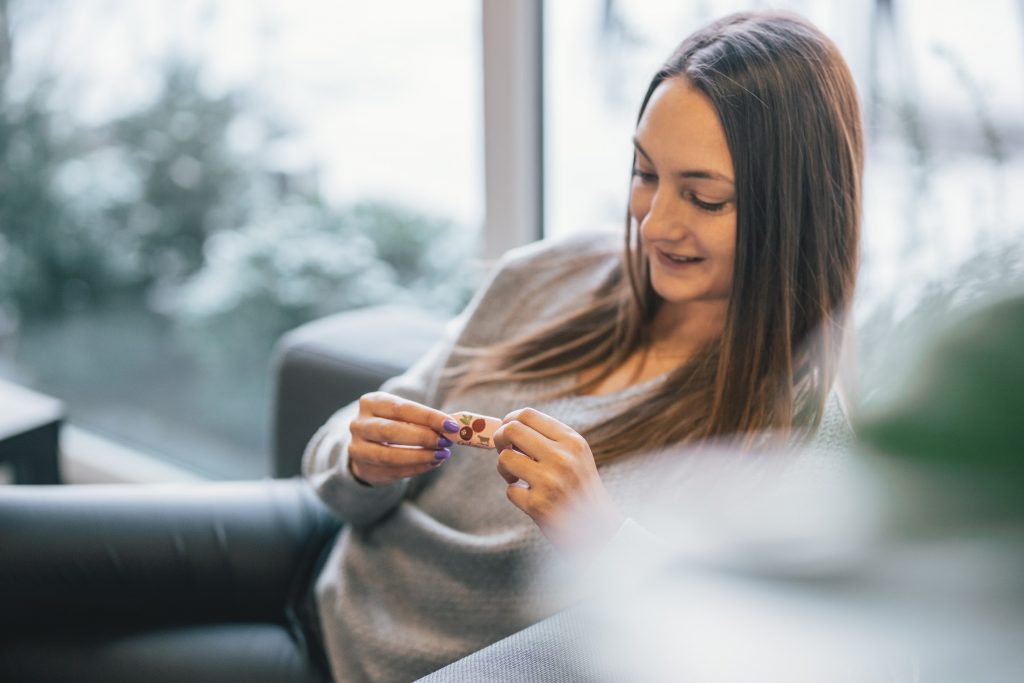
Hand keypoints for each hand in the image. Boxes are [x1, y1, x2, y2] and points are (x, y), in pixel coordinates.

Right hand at [348, 392, 460, 486]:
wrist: (368, 447)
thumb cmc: (394, 425)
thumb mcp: (404, 416)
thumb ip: (425, 421)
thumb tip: (454, 427)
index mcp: (371, 402)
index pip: (402, 408)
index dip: (428, 417)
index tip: (451, 425)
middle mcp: (359, 424)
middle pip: (391, 431)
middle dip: (423, 437)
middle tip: (446, 441)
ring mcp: (358, 448)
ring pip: (389, 455)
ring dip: (420, 456)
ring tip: (442, 454)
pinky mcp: (364, 469)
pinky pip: (393, 470)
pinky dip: (417, 467)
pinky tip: (432, 463)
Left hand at [493, 408, 624, 552]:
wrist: (599, 529)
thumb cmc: (580, 489)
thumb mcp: (576, 456)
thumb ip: (548, 439)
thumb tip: (506, 426)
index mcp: (572, 441)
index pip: (528, 415)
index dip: (509, 420)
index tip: (506, 431)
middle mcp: (562, 457)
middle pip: (511, 430)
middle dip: (499, 439)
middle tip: (504, 450)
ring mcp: (550, 481)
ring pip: (505, 458)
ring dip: (504, 468)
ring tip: (517, 478)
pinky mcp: (538, 505)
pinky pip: (510, 490)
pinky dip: (515, 494)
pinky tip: (531, 499)